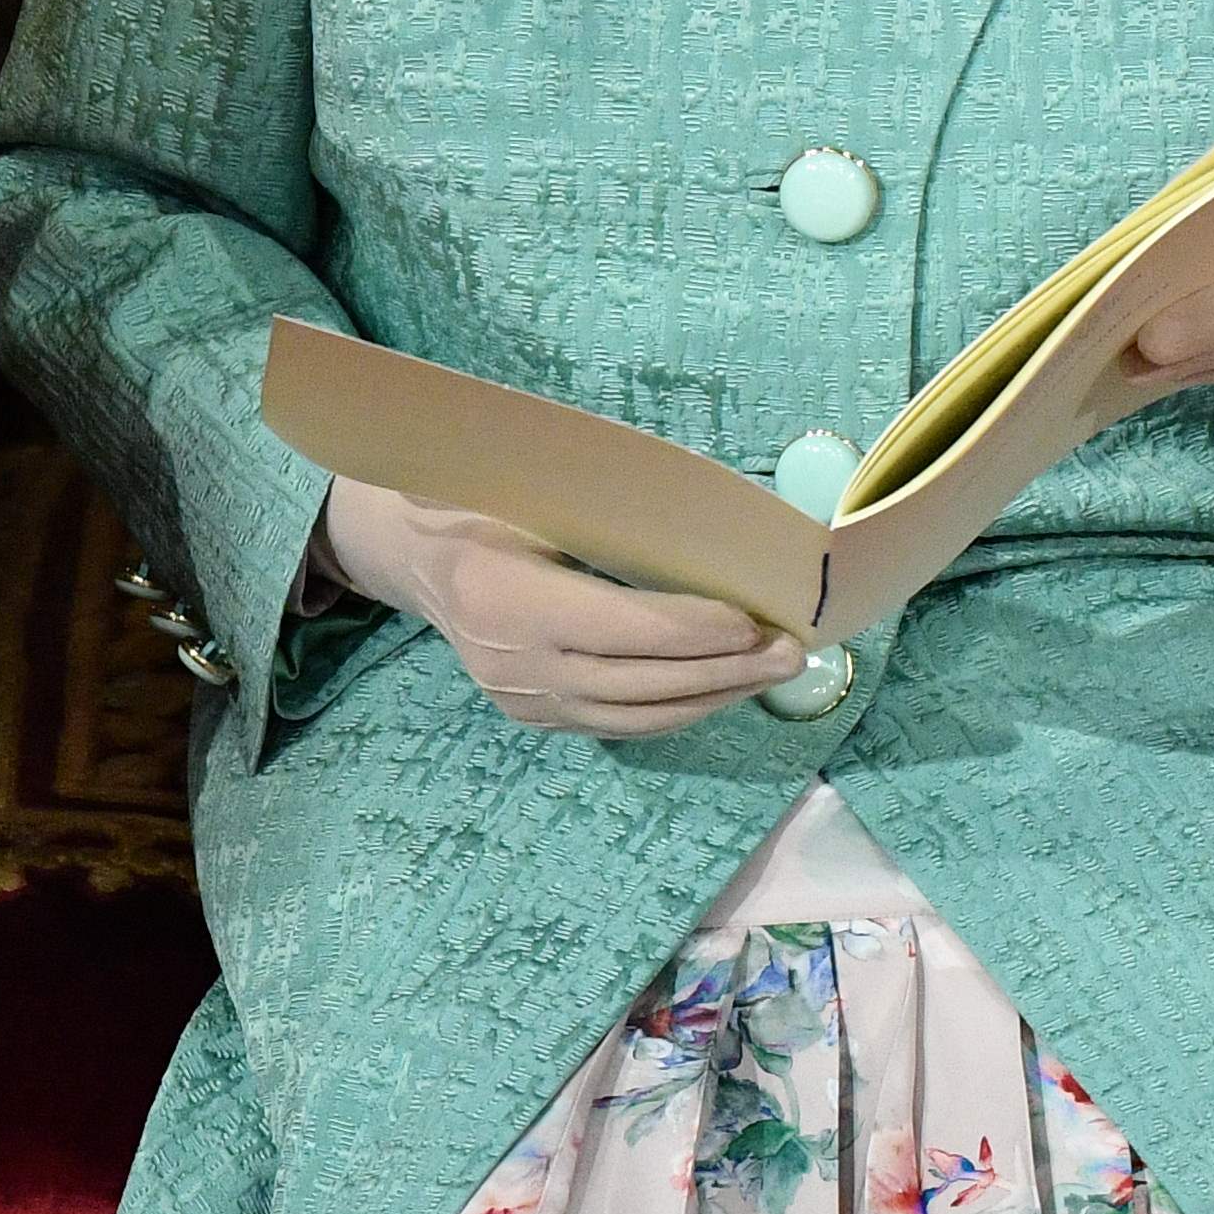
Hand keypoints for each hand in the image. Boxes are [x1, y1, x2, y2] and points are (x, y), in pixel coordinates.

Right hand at [319, 474, 805, 737]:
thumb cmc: (486, 504)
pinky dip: (680, 710)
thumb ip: (599, 507)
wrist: (419, 558)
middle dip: (725, 671)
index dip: (690, 630)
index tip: (756, 622)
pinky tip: (727, 689)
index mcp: (508, 598)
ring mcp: (523, 700)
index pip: (618, 627)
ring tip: (778, 673)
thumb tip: (700, 508)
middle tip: (794, 652)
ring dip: (715, 697)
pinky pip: (619, 725)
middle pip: (639, 682)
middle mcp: (514, 662)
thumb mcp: (528, 488)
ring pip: (636, 715)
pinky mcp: (536, 718)